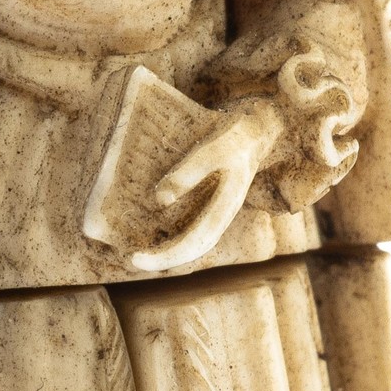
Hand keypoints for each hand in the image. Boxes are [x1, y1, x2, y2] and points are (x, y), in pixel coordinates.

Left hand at [133, 99, 288, 273]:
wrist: (257, 131)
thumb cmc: (236, 137)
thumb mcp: (214, 149)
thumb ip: (189, 172)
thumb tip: (160, 200)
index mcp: (226, 208)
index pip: (196, 243)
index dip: (168, 255)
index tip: (137, 258)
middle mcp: (222, 215)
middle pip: (193, 249)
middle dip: (164, 259)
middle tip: (133, 260)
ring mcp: (217, 210)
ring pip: (193, 241)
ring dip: (168, 250)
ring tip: (142, 252)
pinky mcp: (211, 202)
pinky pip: (191, 227)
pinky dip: (173, 234)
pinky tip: (154, 231)